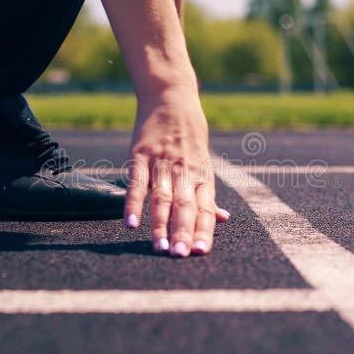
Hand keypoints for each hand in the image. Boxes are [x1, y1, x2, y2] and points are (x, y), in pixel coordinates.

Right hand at [123, 85, 228, 256]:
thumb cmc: (190, 136)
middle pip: (185, 206)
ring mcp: (162, 163)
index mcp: (202, 176)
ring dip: (160, 224)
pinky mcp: (140, 155)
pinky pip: (137, 183)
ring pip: (162, 198)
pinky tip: (130, 223)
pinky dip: (133, 203)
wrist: (171, 97)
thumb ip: (208, 195)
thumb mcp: (203, 164)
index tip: (201, 252)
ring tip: (159, 247)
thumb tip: (223, 220)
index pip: (205, 208)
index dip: (204, 230)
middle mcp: (184, 171)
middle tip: (180, 256)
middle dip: (183, 232)